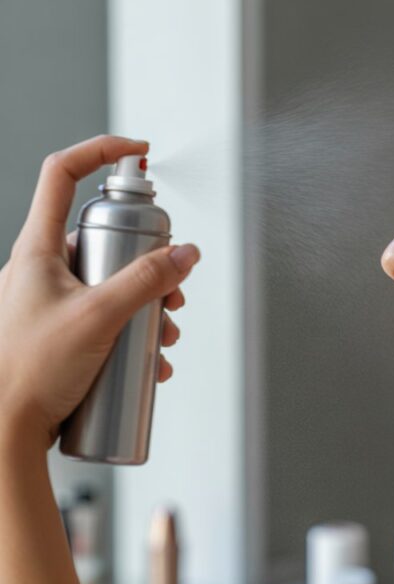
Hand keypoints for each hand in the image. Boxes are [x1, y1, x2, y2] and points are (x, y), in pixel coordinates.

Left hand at [0, 135, 200, 448]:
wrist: (4, 431)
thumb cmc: (29, 373)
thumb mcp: (101, 317)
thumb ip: (148, 281)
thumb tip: (185, 254)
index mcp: (37, 248)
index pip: (64, 173)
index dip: (102, 151)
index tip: (141, 154)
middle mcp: (39, 269)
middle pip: (101, 237)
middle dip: (148, 260)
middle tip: (172, 286)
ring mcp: (47, 302)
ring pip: (107, 283)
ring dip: (146, 305)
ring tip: (165, 334)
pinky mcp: (57, 333)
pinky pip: (102, 317)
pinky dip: (131, 332)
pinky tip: (150, 360)